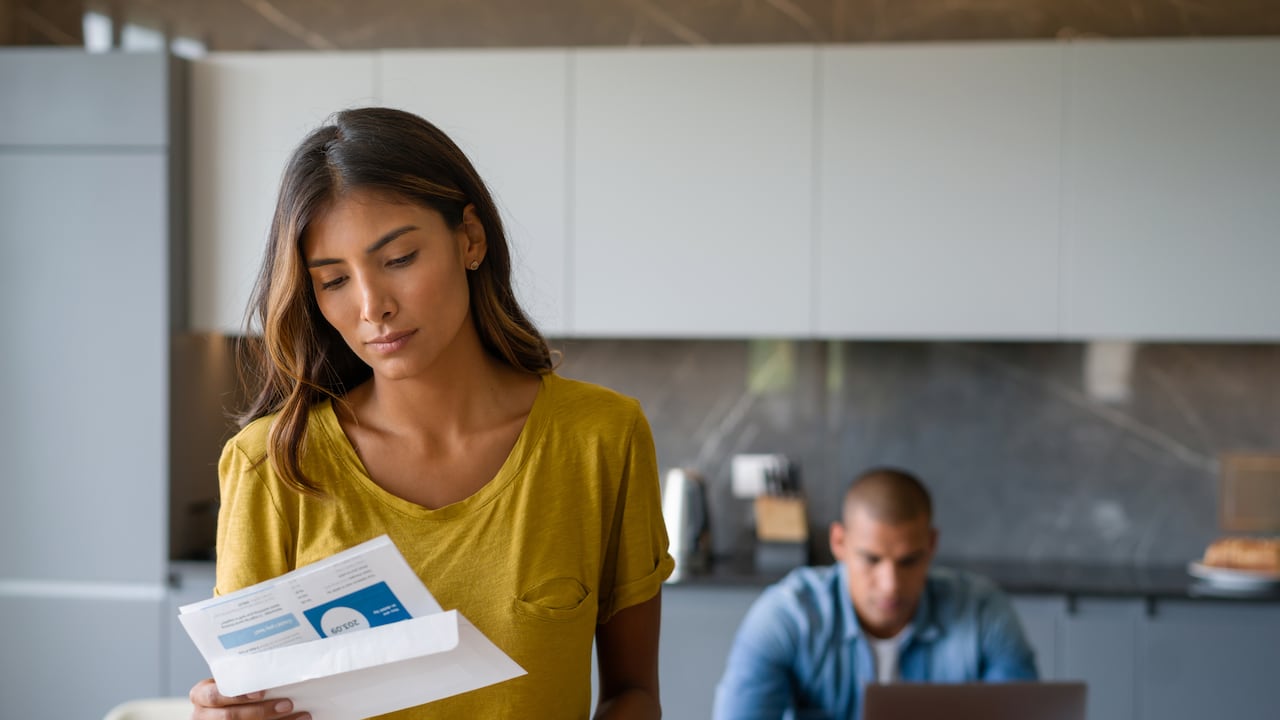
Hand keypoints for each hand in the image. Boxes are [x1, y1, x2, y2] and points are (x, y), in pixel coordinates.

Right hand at [189, 678, 308, 719]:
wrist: (225, 705)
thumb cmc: (230, 687)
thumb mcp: (229, 679)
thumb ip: (243, 674)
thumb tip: (279, 662)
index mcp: (200, 694)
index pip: (214, 696)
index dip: (237, 696)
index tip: (261, 692)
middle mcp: (202, 715)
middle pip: (231, 717)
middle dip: (261, 711)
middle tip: (288, 704)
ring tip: (301, 715)